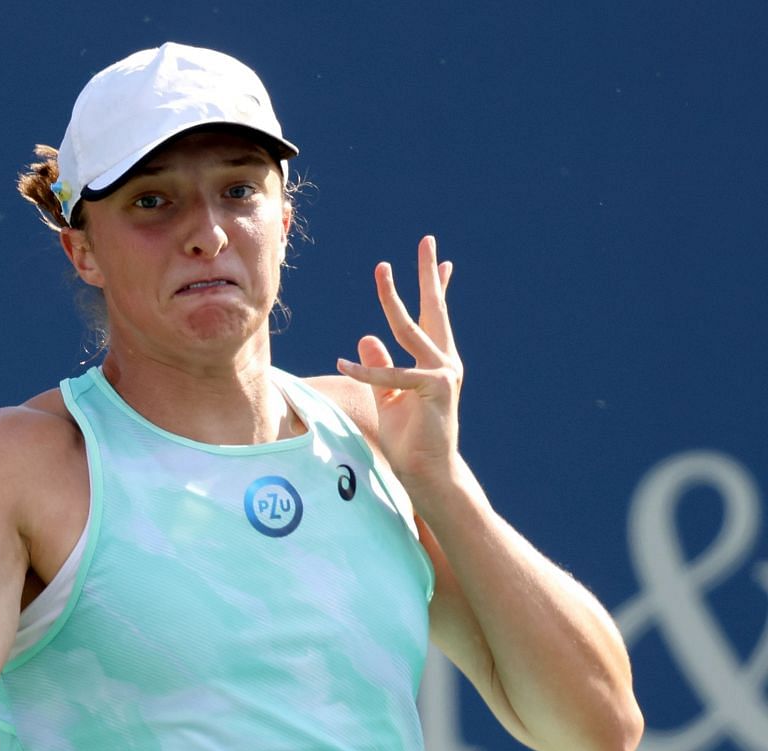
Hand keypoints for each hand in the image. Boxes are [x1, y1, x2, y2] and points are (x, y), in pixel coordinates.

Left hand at [337, 235, 462, 497]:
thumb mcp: (387, 396)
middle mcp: (445, 362)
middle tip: (426, 241)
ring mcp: (443, 373)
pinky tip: (344, 362)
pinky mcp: (433, 390)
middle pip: (433, 310)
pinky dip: (367, 370)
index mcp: (436, 362)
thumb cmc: (410, 437)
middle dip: (428, 275)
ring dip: (393, 299)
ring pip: (410, 330)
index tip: (442, 260)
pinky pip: (392, 375)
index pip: (435, 319)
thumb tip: (365, 338)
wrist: (428, 471)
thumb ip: (379, 368)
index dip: (437, 288)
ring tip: (382, 270)